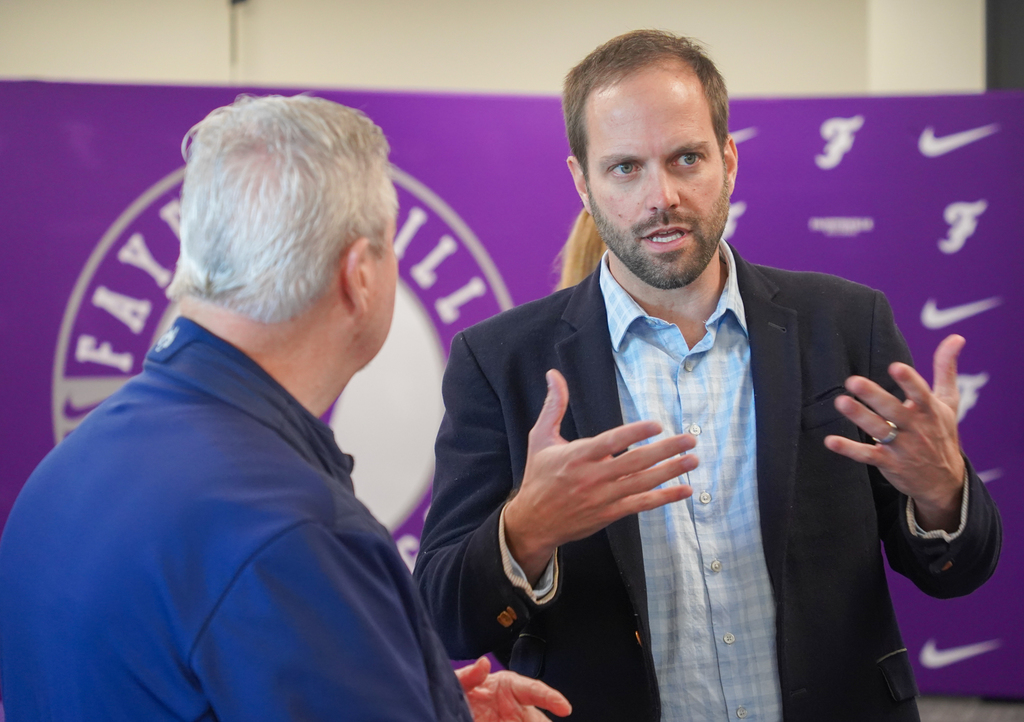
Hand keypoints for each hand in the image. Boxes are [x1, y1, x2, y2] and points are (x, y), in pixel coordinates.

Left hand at [456, 656, 571, 720]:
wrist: (452, 712)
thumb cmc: (463, 692)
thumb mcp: (461, 682)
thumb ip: (469, 675)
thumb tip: (484, 663)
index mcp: (511, 687)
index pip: (535, 690)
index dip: (551, 698)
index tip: (564, 708)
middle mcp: (518, 709)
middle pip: (539, 720)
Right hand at [504, 369, 696, 582]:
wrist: (533, 522)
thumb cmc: (539, 476)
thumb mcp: (540, 438)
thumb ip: (553, 406)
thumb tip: (553, 375)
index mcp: (577, 456)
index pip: (611, 442)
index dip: (635, 433)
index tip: (657, 425)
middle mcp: (593, 477)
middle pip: (635, 462)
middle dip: (665, 450)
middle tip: (689, 440)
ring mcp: (604, 497)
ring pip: (643, 483)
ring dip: (671, 471)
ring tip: (693, 460)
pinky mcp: (610, 513)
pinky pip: (642, 505)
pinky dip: (665, 498)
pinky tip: (685, 490)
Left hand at [824, 334, 966, 531]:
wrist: (944, 481)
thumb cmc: (941, 433)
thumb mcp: (948, 402)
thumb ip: (946, 369)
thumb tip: (956, 337)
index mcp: (930, 411)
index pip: (921, 394)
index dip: (909, 381)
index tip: (896, 366)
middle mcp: (916, 428)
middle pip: (894, 411)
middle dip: (875, 396)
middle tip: (853, 381)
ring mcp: (902, 447)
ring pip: (878, 430)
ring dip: (859, 416)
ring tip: (841, 402)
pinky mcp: (888, 463)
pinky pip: (867, 455)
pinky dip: (849, 449)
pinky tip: (830, 441)